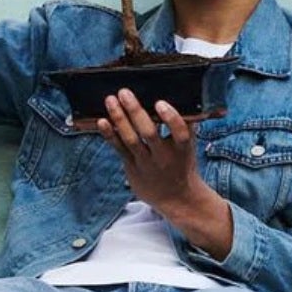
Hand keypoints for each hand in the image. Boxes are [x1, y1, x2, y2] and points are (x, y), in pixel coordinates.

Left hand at [97, 89, 204, 214]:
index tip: (160, 103)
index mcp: (182, 149)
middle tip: (124, 93)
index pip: (180, 133)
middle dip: (135, 112)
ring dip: (119, 118)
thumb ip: (184, 125)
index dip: (171, 118)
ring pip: (131, 140)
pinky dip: (110, 135)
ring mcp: (146, 163)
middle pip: (149, 133)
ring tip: (110, 100)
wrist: (176, 198)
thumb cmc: (182, 164)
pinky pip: (119, 149)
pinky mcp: (132, 167)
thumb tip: (178, 96)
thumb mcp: (188, 146)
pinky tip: (102, 121)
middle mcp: (163, 157)